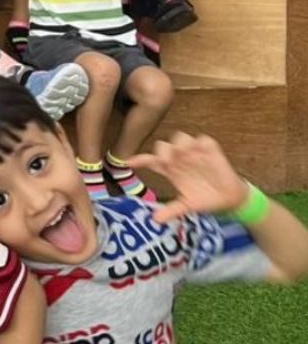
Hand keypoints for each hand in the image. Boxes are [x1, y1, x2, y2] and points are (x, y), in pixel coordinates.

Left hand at [128, 132, 249, 224]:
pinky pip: (202, 139)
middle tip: (168, 162)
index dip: (139, 160)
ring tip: (184, 155)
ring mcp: (194, 152)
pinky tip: (200, 152)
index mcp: (170, 169)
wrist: (229, 199)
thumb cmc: (204, 198)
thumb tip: (155, 219)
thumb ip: (172, 210)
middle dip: (163, 151)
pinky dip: (199, 143)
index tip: (128, 162)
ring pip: (180, 137)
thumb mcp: (187, 206)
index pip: (151, 161)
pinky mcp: (210, 150)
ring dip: (179, 144)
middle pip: (163, 146)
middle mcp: (179, 158)